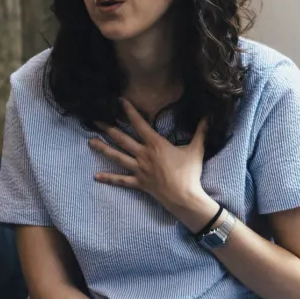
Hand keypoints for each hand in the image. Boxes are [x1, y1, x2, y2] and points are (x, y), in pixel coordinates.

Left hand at [90, 99, 208, 220]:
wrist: (184, 197)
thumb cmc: (190, 173)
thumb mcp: (196, 149)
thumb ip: (201, 131)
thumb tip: (209, 115)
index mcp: (155, 144)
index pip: (139, 124)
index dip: (129, 111)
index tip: (119, 101)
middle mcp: (143, 155)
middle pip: (122, 139)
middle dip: (108, 129)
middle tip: (95, 121)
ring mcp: (139, 169)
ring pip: (117, 157)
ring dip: (103, 149)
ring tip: (90, 142)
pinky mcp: (138, 183)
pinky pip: (121, 180)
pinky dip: (109, 178)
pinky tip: (96, 176)